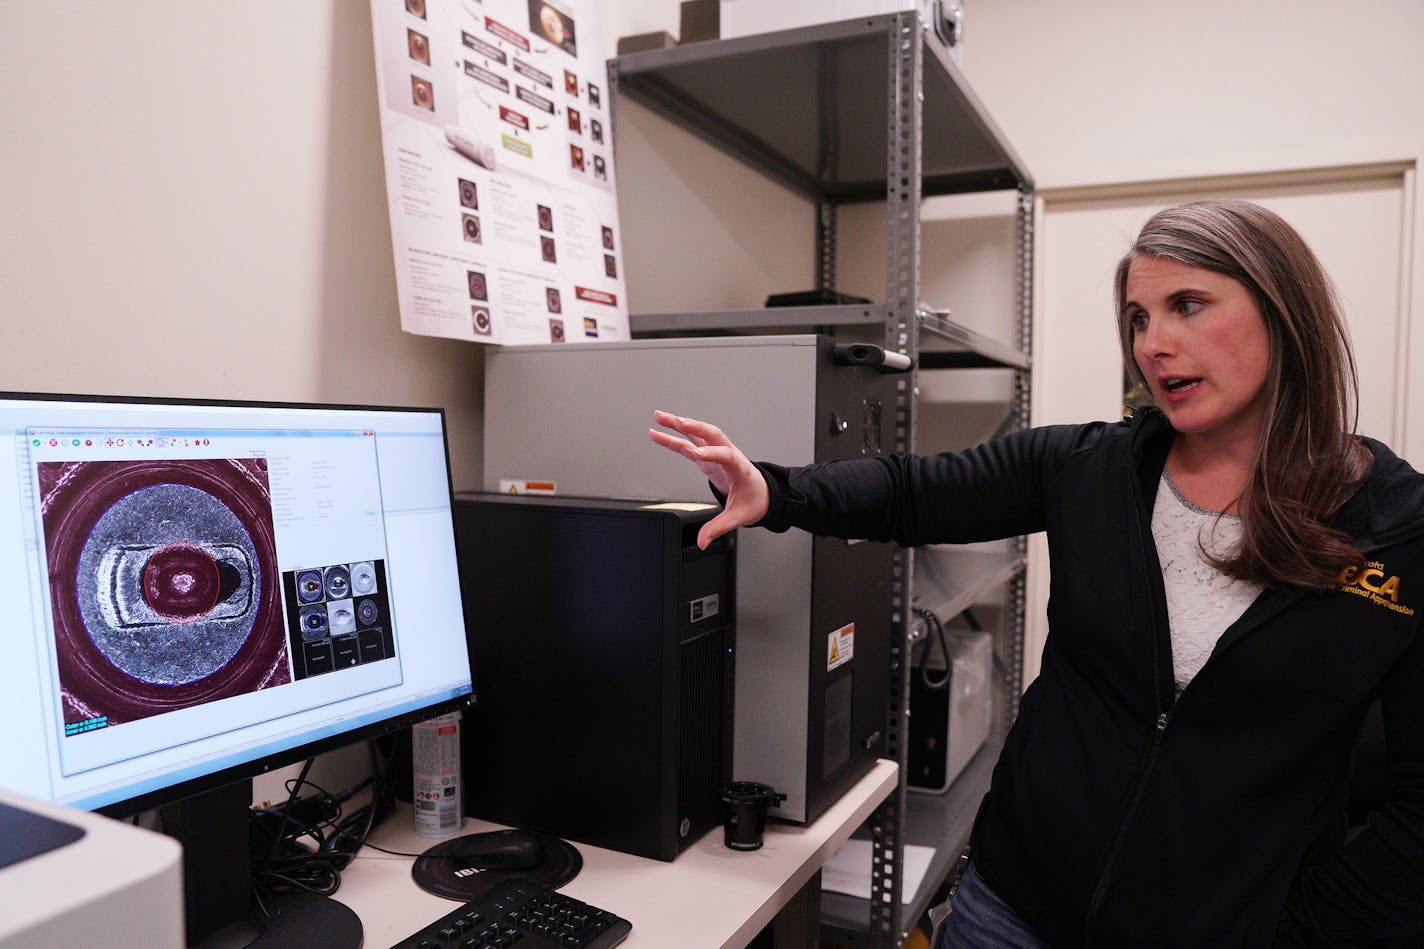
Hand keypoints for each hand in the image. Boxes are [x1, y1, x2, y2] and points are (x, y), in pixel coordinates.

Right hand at [649, 410, 768, 548]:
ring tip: (659, 416)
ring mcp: (717, 453)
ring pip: (698, 434)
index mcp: (739, 468)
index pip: (726, 456)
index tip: (696, 453)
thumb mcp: (739, 517)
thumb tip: (703, 541)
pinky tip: (658, 433)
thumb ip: (718, 528)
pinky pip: (689, 444)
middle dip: (694, 426)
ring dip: (678, 424)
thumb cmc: (755, 500)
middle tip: (677, 421)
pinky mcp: (708, 456)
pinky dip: (674, 438)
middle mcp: (728, 455)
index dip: (712, 453)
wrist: (762, 492)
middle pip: (712, 434)